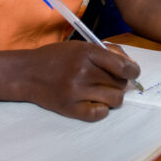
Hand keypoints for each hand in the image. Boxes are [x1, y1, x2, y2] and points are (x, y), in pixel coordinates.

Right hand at [23, 41, 140, 121]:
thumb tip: (131, 66)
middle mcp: (83, 71)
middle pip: (120, 83)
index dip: (134, 71)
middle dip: (120, 83)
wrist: (27, 73)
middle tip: (110, 81)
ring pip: (115, 99)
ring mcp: (76, 91)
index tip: (133, 73)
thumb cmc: (56, 57)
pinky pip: (99, 114)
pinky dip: (102, 110)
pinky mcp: (70, 108)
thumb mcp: (80, 46)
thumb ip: (106, 52)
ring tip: (104, 92)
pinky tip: (95, 103)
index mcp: (86, 52)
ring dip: (113, 97)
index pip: (123, 66)